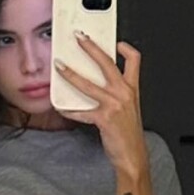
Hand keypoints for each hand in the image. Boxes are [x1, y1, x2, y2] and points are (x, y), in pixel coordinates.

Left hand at [55, 34, 148, 177]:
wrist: (133, 156)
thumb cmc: (129, 134)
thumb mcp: (129, 108)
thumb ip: (117, 94)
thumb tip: (98, 83)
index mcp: (132, 89)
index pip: (134, 60)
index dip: (125, 48)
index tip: (115, 43)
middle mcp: (124, 93)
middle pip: (107, 63)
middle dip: (91, 47)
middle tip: (79, 38)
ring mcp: (114, 105)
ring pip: (87, 84)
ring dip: (70, 74)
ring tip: (59, 67)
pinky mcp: (103, 118)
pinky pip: (81, 112)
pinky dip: (69, 110)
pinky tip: (60, 108)